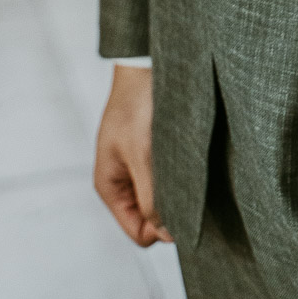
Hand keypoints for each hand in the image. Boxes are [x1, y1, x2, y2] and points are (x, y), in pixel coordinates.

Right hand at [94, 65, 172, 245]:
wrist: (145, 64)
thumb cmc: (137, 104)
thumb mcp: (142, 155)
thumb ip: (151, 197)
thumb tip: (167, 234)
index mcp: (110, 187)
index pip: (139, 233)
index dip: (161, 228)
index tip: (182, 206)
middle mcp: (123, 181)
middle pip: (151, 218)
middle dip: (171, 208)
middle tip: (187, 183)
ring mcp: (137, 166)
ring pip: (163, 197)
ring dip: (177, 188)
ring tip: (185, 163)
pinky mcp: (153, 151)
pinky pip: (168, 177)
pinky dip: (180, 172)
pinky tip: (188, 155)